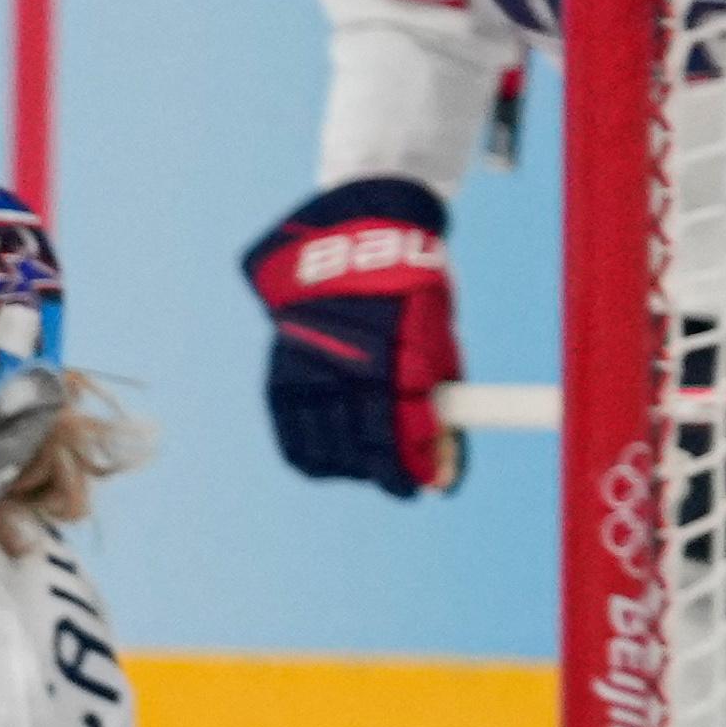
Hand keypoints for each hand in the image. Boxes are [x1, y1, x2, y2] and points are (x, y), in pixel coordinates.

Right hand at [242, 177, 460, 495]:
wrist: (347, 237)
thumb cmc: (405, 289)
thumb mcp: (434, 335)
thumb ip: (436, 396)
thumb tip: (444, 459)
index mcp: (393, 356)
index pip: (399, 433)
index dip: (410, 469)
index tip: (422, 489)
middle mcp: (347, 366)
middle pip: (360, 446)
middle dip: (381, 472)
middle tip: (396, 483)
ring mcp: (309, 369)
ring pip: (323, 444)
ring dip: (347, 465)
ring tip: (362, 468)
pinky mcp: (282, 370)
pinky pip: (289, 428)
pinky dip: (308, 452)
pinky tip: (325, 462)